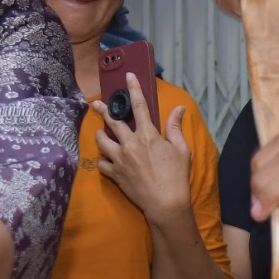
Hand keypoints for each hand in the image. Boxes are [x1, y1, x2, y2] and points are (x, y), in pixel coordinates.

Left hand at [93, 81, 193, 224]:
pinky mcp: (115, 174)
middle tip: (96, 104)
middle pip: (112, 121)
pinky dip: (103, 159)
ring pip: (102, 141)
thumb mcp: (182, 149)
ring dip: (100, 135)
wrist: (165, 203)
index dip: (133, 88)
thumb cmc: (177, 176)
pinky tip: (106, 158)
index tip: (127, 76)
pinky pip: (102, 163)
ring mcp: (120, 159)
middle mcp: (130, 144)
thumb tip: (179, 108)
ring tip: (99, 132)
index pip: (139, 106)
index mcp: (148, 135)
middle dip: (103, 110)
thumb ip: (175, 127)